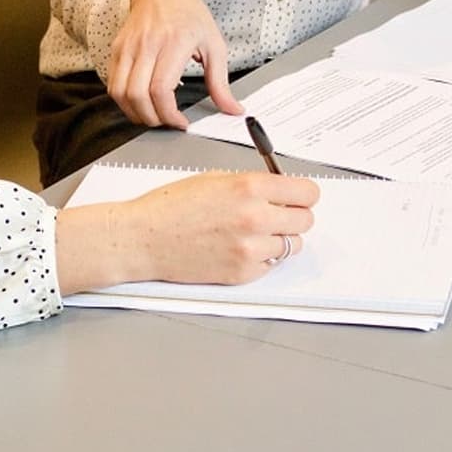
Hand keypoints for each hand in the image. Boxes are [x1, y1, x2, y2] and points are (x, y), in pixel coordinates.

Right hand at [55, 171, 319, 292]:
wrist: (143, 238)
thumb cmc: (171, 206)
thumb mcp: (215, 178)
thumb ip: (253, 184)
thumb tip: (281, 191)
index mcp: (250, 187)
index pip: (308, 193)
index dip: (303, 194)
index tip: (297, 197)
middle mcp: (256, 218)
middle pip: (306, 220)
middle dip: (293, 216)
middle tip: (276, 215)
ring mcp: (251, 249)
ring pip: (292, 245)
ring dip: (279, 239)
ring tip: (253, 234)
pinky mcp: (242, 273)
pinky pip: (271, 265)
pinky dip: (261, 258)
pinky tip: (238, 249)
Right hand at [107, 0, 243, 128]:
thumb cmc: (190, 16)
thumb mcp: (214, 45)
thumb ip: (221, 82)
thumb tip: (233, 109)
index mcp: (174, 43)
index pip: (161, 89)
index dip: (168, 114)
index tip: (180, 122)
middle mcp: (147, 44)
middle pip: (137, 95)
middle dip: (152, 119)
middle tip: (166, 122)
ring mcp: (128, 47)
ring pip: (119, 93)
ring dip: (134, 113)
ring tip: (152, 115)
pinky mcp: (117, 49)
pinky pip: (113, 84)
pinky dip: (124, 101)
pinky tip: (140, 102)